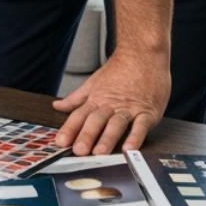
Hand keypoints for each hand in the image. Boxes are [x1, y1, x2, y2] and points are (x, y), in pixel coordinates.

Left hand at [51, 51, 169, 154]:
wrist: (143, 53)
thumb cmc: (119, 69)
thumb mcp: (94, 82)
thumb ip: (76, 98)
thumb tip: (58, 106)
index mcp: (97, 99)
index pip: (79, 115)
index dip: (70, 128)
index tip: (60, 142)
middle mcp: (111, 104)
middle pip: (96, 120)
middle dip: (86, 136)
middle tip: (78, 151)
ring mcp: (130, 108)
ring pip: (116, 124)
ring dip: (108, 138)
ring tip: (100, 152)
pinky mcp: (148, 111)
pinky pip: (141, 125)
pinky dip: (135, 137)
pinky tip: (129, 147)